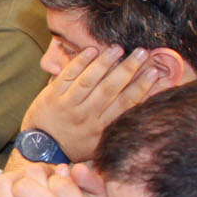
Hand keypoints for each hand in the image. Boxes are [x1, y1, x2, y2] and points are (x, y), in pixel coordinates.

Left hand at [21, 45, 161, 162]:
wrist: (42, 148)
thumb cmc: (77, 143)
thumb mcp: (101, 140)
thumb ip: (119, 122)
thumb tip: (145, 102)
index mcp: (102, 128)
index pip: (126, 103)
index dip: (142, 86)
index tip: (155, 71)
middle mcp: (86, 117)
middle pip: (110, 88)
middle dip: (128, 68)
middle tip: (142, 52)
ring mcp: (68, 106)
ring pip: (89, 80)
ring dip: (105, 62)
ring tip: (118, 48)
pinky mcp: (52, 96)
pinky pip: (68, 76)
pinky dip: (80, 62)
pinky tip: (92, 50)